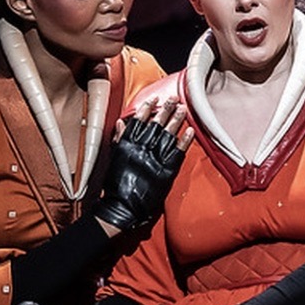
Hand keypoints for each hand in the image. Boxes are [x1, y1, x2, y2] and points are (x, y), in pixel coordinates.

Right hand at [92, 97, 193, 230]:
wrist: (122, 207)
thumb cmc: (115, 184)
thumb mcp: (114, 157)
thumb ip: (119, 139)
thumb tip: (122, 122)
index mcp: (128, 144)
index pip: (139, 121)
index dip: (148, 108)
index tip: (155, 98)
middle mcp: (142, 149)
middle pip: (156, 124)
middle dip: (166, 109)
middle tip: (174, 98)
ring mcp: (155, 159)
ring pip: (168, 135)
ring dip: (176, 120)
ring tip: (183, 108)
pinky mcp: (166, 171)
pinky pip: (177, 152)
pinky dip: (184, 141)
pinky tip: (190, 131)